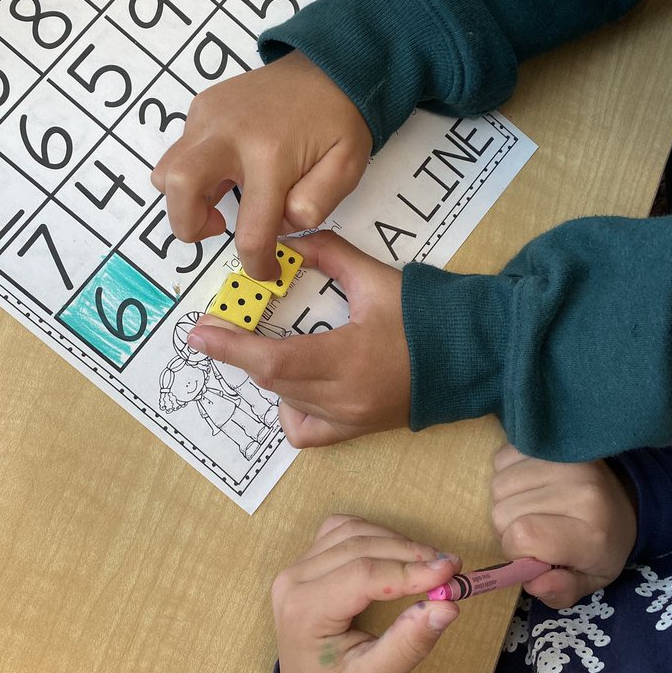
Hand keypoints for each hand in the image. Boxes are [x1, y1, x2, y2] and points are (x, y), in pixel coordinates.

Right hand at [151, 50, 371, 280]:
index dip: (256, 263)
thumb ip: (316, 203)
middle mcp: (230, 134)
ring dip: (183, 199)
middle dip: (188, 226)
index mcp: (271, 155)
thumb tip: (281, 225)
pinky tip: (226, 169)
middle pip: (179, 189)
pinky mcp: (202, 107)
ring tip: (221, 199)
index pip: (251, 230)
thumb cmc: (340, 121)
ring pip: (166, 170)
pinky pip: (180, 149)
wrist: (331, 65)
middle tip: (216, 229)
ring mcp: (209, 116)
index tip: (266, 270)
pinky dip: (192, 171)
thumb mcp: (347, 167)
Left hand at [186, 231, 410, 446]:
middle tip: (217, 328)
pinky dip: (289, 409)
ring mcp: (349, 419)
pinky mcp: (357, 430)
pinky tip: (293, 384)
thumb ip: (328, 253)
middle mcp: (344, 397)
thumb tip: (286, 241)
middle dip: (238, 353)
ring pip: (285, 400)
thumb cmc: (428, 314)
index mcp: (348, 359)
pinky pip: (306, 431)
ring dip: (265, 371)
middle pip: (272, 380)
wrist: (474, 355)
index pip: (272, 360)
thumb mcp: (376, 275)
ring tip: (260, 343)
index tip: (197, 334)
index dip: (230, 348)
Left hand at [272, 515, 460, 672]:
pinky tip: (397, 553)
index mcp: (304, 611)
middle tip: (451, 567)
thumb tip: (447, 606)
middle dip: (410, 553)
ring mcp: (296, 568)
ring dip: (394, 540)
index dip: (409, 570)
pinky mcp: (306, 563)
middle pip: (358, 546)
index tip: (451, 573)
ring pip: (351, 531)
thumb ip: (410, 642)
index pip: (363, 574)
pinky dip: (374, 534)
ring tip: (430, 563)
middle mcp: (293, 582)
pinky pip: (341, 531)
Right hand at [491, 445, 637, 608]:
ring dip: (507, 502)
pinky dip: (508, 477)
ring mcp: (562, 459)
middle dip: (509, 528)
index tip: (533, 554)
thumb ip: (562, 591)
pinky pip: (500, 460)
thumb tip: (533, 583)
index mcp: (592, 531)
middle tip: (535, 530)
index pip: (522, 536)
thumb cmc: (602, 543)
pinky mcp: (548, 441)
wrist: (624, 496)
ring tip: (532, 507)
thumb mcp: (591, 579)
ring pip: (497, 487)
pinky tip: (530, 485)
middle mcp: (578, 489)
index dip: (516, 551)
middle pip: (502, 513)